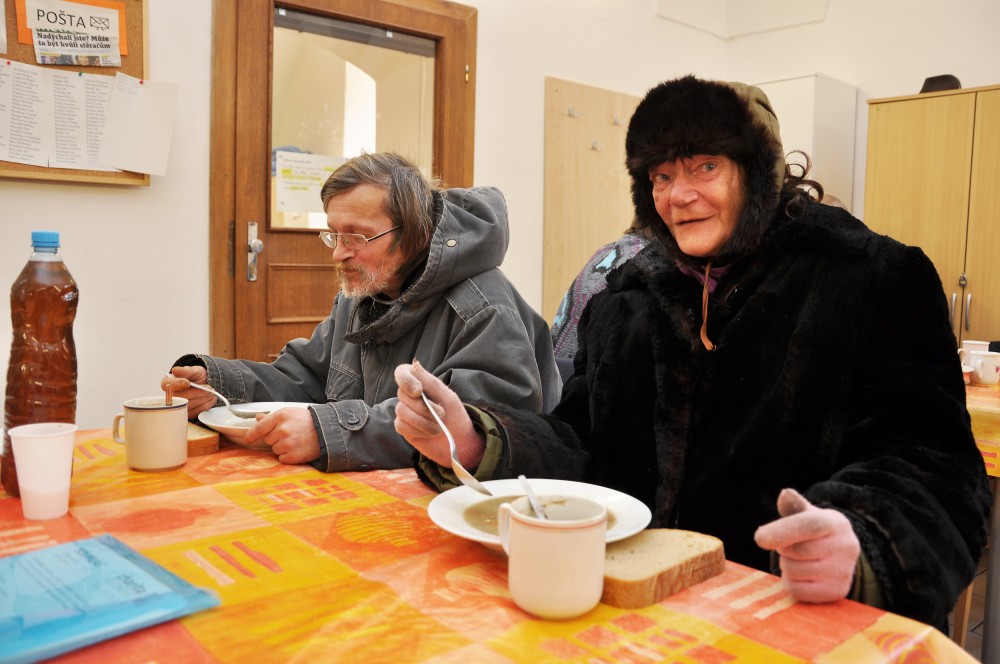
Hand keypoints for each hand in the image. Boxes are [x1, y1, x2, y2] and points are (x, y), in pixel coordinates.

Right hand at [161, 366, 215, 417]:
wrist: (207, 385)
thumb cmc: (198, 377)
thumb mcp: (194, 370)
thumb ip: (186, 371)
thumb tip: (175, 370)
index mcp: (169, 383)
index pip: (167, 385)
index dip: (177, 384)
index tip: (187, 383)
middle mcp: (172, 396)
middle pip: (181, 397)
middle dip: (197, 392)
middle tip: (208, 387)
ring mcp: (179, 406)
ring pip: (189, 405)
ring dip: (203, 398)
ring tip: (210, 392)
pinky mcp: (187, 414)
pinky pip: (196, 412)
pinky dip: (206, 404)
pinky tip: (210, 398)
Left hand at [244, 407, 319, 464]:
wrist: (328, 431)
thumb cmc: (308, 421)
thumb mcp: (290, 413)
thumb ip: (272, 417)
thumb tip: (258, 418)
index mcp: (281, 416)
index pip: (260, 427)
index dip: (252, 434)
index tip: (248, 439)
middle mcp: (282, 429)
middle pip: (268, 440)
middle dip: (276, 439)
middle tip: (290, 434)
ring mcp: (287, 443)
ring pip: (275, 450)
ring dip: (283, 448)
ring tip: (296, 441)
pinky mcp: (293, 456)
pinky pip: (282, 459)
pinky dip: (289, 456)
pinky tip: (298, 449)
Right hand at [393, 361, 484, 468]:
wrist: (459, 441)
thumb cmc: (455, 416)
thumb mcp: (448, 397)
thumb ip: (430, 383)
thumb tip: (415, 365)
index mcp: (420, 382)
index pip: (402, 372)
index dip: (406, 380)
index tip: (418, 392)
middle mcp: (409, 395)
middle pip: (402, 394)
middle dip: (424, 408)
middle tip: (442, 414)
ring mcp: (405, 411)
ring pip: (402, 411)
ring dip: (423, 421)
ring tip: (438, 428)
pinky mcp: (403, 427)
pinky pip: (401, 426)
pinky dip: (418, 431)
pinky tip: (429, 434)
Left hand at [754, 488, 860, 602]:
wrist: (839, 555)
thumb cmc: (815, 531)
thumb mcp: (807, 514)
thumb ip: (794, 506)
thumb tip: (786, 495)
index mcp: (836, 523)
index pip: (809, 526)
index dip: (782, 531)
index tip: (759, 538)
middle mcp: (846, 547)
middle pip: (796, 551)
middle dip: (783, 548)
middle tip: (790, 546)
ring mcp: (843, 572)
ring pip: (794, 572)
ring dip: (787, 566)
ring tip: (798, 560)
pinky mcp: (836, 593)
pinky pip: (798, 591)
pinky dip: (791, 583)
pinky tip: (801, 575)